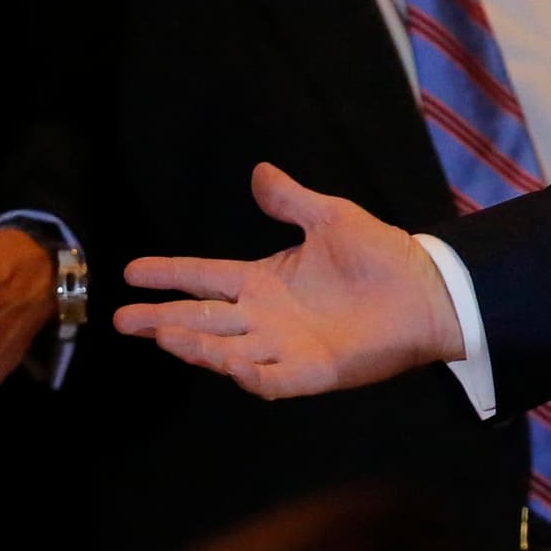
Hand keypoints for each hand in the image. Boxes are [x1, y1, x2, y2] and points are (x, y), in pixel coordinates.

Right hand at [113, 165, 463, 397]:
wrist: (427, 290)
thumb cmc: (381, 256)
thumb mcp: (333, 219)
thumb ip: (292, 201)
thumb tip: (259, 171)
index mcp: (265, 281)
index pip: (206, 278)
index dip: (171, 274)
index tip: (132, 270)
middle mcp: (265, 318)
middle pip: (203, 319)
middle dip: (162, 318)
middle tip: (122, 318)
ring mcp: (283, 347)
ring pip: (225, 350)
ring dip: (195, 345)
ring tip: (163, 333)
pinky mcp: (309, 371)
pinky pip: (269, 379)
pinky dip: (247, 373)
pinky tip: (228, 363)